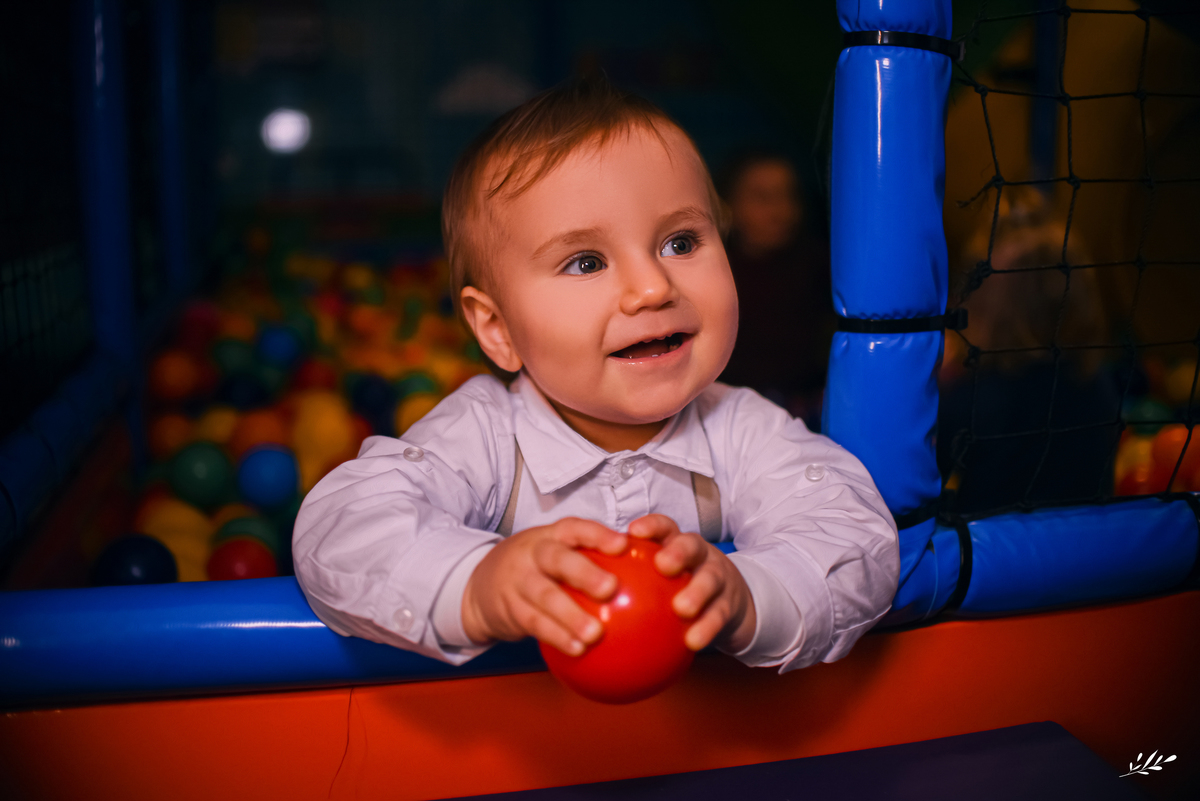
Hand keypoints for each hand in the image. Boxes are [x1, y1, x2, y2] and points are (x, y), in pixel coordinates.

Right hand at [461, 517, 626, 655]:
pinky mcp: (509, 608)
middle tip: (610, 588)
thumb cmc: (538, 569)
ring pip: (544, 595)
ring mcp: (518, 580)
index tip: (623, 544)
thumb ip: (593, 559)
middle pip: (556, 558)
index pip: (574, 528)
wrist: (480, 587)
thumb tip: (648, 574)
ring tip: (595, 634)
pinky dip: (557, 637)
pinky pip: (534, 623)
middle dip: (583, 572)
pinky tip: (578, 650)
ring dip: (570, 615)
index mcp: (551, 536)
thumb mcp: (557, 554)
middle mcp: (532, 553)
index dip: (597, 535)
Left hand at [628, 514, 756, 652]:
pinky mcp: (732, 604)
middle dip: (678, 552)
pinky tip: (693, 642)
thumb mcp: (657, 582)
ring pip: (710, 579)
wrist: (730, 606)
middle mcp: (699, 556)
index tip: (632, 533)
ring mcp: (719, 578)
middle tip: (663, 565)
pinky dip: (707, 627)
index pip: (663, 528)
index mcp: (676, 546)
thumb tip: (578, 606)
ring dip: (697, 591)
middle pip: (690, 545)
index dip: (651, 526)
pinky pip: (720, 615)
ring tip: (682, 608)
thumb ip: (625, 585)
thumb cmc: (680, 591)